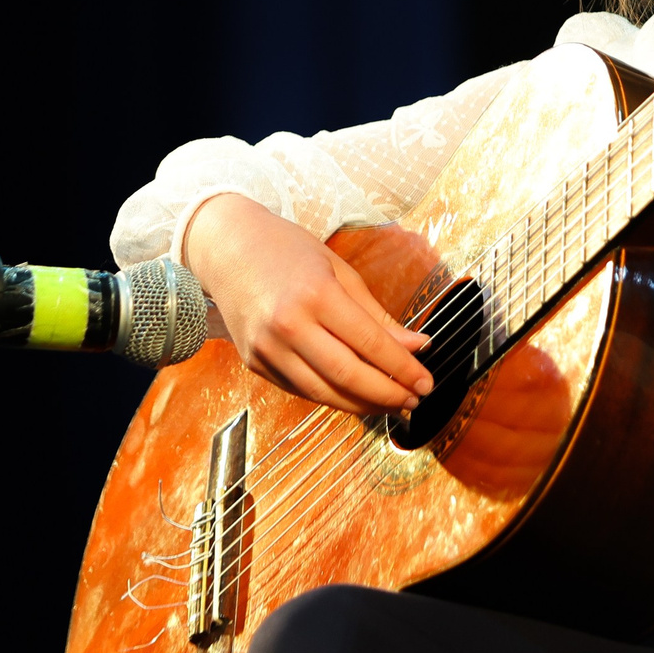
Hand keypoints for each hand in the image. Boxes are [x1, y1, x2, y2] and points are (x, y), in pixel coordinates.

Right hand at [180, 192, 433, 415]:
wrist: (228, 248)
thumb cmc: (287, 251)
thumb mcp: (340, 271)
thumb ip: (377, 315)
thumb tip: (416, 346)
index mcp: (315, 294)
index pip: (370, 343)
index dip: (403, 368)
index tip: (426, 381)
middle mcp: (288, 325)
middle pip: (348, 375)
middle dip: (388, 393)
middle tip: (414, 399)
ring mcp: (267, 349)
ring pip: (324, 393)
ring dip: (363, 405)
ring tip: (391, 404)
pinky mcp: (255, 364)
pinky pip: (301, 390)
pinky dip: (333, 397)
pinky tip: (355, 396)